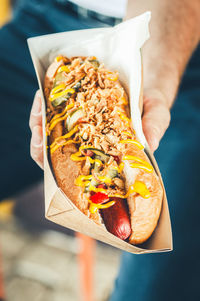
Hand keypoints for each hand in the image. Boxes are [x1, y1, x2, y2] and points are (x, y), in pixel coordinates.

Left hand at [29, 88, 170, 168]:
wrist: (147, 88)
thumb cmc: (151, 110)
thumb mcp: (156, 116)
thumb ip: (153, 128)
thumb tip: (150, 143)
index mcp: (102, 156)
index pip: (74, 169)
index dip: (54, 164)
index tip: (45, 150)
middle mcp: (87, 144)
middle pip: (53, 152)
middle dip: (39, 142)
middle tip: (38, 127)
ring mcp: (79, 125)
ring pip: (49, 129)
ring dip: (39, 117)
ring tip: (41, 102)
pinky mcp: (76, 106)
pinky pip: (55, 106)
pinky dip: (48, 100)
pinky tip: (47, 91)